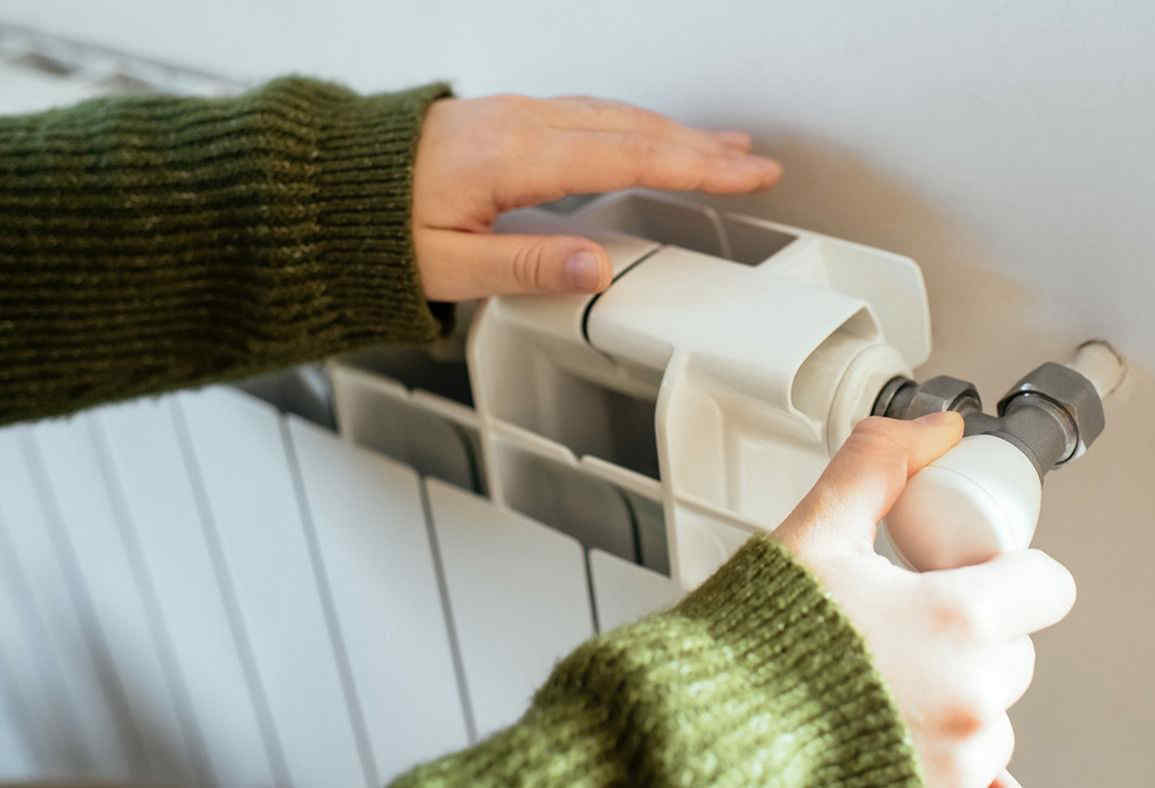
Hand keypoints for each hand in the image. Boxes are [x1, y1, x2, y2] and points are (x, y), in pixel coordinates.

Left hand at [411, 94, 781, 300]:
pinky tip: (652, 138)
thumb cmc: (374, 224)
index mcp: (513, 158)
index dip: (694, 169)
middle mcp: (521, 125)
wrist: (324, 183)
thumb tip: (599, 269)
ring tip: (724, 151)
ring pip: (615, 118)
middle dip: (702, 150)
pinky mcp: (508, 119)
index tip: (745, 176)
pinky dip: (636, 126)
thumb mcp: (446, 264)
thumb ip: (527, 266)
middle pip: (632, 131)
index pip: (626, 159)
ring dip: (675, 135)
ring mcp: (516, 115)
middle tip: (758, 166)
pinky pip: (590, 114)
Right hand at [772, 413, 1075, 787]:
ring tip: (883, 679)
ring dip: (955, 694)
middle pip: (1016, 649)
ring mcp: (958, 763)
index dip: (1007, 567)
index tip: (965, 571)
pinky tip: (888, 724)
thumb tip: (936, 432)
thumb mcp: (813, 534)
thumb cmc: (752, 646)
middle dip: (972, 632)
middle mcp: (971, 702)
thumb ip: (878, 467)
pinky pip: (969, 769)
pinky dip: (938, 745)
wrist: (705, 734)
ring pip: (992, 713)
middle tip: (903, 623)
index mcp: (955, 624)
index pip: (1048, 585)